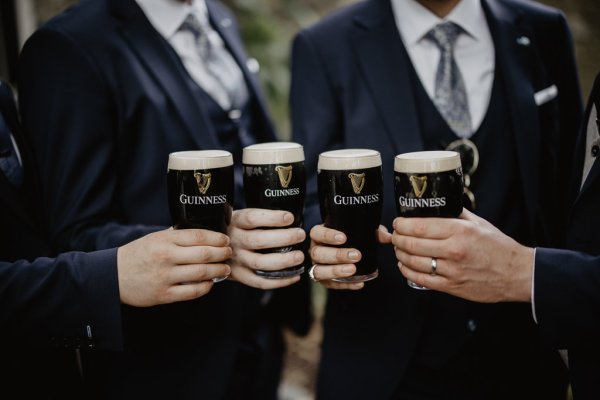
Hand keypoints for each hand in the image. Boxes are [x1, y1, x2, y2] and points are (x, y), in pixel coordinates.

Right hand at [117, 228, 231, 306]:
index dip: (217, 238)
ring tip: (225, 269)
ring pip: (201, 273)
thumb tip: (204, 232)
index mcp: (165, 240)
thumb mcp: (156, 237)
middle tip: (229, 253)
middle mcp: (166, 257)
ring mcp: (165, 277)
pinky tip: (210, 283)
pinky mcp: (164, 295)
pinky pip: (192, 292)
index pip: (199, 236)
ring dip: (218, 271)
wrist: (113, 275)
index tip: (225, 240)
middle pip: (204, 254)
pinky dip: (206, 287)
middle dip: (222, 254)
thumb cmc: (138, 254)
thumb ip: (177, 235)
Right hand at [227, 208, 304, 288]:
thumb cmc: (237, 229)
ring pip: (260, 263)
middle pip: (258, 240)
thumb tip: (291, 218)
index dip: (272, 218)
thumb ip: (260, 218)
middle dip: (283, 238)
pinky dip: (279, 281)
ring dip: (283, 261)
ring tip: (300, 256)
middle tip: (300, 235)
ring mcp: (235, 260)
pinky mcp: (239, 276)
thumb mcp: (241, 217)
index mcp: (235, 222)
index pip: (252, 218)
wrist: (213, 247)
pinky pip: (260, 282)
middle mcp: (233, 240)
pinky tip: (295, 275)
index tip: (290, 218)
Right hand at [308, 224, 390, 289]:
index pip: (317, 233)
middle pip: (318, 253)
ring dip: (336, 271)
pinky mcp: (323, 280)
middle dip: (337, 255)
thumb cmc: (348, 239)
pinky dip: (345, 285)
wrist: (340, 251)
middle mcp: (314, 251)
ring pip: (319, 271)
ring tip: (353, 270)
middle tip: (356, 255)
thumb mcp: (358, 232)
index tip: (343, 238)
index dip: (328, 236)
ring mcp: (317, 266)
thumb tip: (387, 236)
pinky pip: (331, 285)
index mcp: (318, 235)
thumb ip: (373, 233)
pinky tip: (358, 283)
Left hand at [392, 209, 532, 302]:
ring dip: (400, 255)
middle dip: (397, 238)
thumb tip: (436, 205)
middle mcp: (453, 250)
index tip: (398, 222)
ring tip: (399, 249)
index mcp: (459, 231)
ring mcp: (451, 270)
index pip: (419, 226)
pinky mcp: (451, 287)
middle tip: (395, 235)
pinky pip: (421, 279)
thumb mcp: (478, 223)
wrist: (516, 273)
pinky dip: (407, 272)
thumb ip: (455, 214)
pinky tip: (405, 266)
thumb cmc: (498, 247)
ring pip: (413, 262)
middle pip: (411, 244)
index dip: (402, 224)